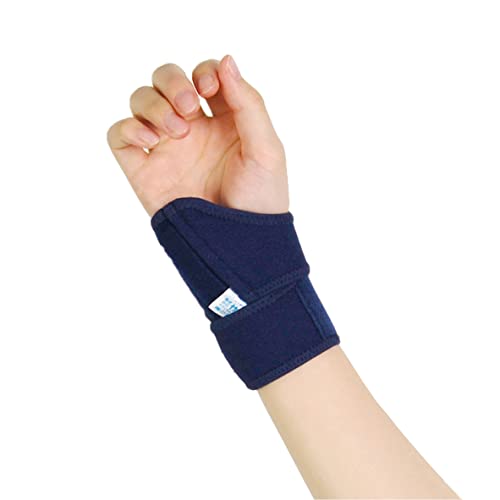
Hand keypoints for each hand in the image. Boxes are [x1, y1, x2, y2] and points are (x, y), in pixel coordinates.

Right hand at [107, 55, 288, 216]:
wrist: (239, 245)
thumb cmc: (261, 200)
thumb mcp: (266, 149)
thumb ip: (249, 104)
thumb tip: (226, 60)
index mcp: (225, 121)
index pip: (204, 75)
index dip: (204, 71)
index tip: (211, 89)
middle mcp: (193, 130)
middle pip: (166, 80)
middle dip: (172, 81)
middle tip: (189, 107)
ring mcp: (167, 149)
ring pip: (140, 101)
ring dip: (152, 104)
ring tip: (175, 131)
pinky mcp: (144, 170)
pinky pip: (119, 136)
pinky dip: (127, 128)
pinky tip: (150, 140)